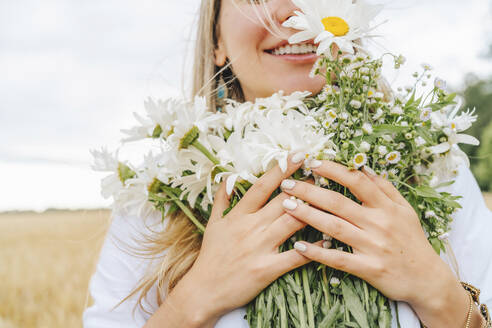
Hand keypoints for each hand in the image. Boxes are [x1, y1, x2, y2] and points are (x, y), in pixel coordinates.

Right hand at [179, 153, 311, 325]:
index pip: (262, 186)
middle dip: (304, 185)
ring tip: (330, 199)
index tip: (297, 154)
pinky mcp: (267, 269)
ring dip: (312, 210)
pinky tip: (328, 240)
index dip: (281, 169)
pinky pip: (295, 256)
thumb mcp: (212, 224)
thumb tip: (228, 177)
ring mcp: (260, 248)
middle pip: (282, 201)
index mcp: (238, 215)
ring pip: (292, 223)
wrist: (204, 290)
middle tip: (321, 170)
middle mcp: (251, 227)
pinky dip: (313, 249)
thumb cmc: (211, 256)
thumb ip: (221, 200)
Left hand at [279, 160, 464, 320]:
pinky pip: (338, 259)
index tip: (313, 162)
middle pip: (338, 203)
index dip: (334, 170)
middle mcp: (379, 223)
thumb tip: (364, 168)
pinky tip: (299, 246)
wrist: (428, 280)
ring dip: (308, 215)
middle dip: (310, 191)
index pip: (357, 182)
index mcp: (387, 207)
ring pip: (334, 227)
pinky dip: (318, 253)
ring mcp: (373, 246)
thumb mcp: (405, 210)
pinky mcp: (369, 269)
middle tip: (287, 184)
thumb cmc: (413, 241)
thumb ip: (385, 189)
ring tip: (286, 206)